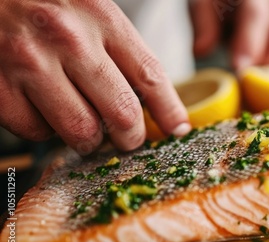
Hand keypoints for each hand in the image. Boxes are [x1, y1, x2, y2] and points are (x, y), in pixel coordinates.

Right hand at [0, 0, 190, 153]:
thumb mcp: (89, 7)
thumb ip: (116, 46)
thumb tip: (147, 98)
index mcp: (100, 16)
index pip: (150, 75)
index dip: (169, 110)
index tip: (177, 128)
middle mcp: (68, 39)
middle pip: (122, 112)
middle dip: (130, 136)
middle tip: (127, 138)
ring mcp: (30, 63)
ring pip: (81, 131)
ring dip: (88, 139)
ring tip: (86, 129)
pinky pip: (36, 131)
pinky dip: (45, 130)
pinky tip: (45, 110)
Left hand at [190, 0, 268, 70]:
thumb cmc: (220, 1)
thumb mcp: (202, 5)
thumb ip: (203, 25)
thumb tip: (201, 49)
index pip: (256, 15)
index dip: (249, 44)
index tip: (239, 67)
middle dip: (262, 63)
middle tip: (241, 66)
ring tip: (251, 58)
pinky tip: (264, 54)